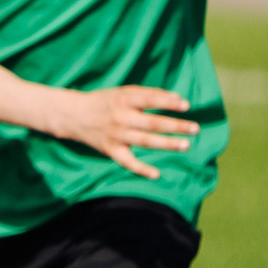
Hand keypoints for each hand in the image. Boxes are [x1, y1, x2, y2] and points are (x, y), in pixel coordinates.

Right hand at [60, 86, 199, 179]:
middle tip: (195, 128)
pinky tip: (157, 174)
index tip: (186, 105)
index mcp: (123, 100)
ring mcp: (116, 135)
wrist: (72, 115)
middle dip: (175, 126)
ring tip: (186, 145)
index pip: (149, 100)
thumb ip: (148, 94)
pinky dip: (141, 169)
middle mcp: (120, 117)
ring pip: (145, 142)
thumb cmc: (104, 102)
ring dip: (166, 144)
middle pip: (152, 123)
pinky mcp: (110, 150)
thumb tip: (177, 99)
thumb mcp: (123, 92)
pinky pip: (127, 162)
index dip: (168, 102)